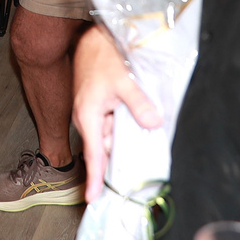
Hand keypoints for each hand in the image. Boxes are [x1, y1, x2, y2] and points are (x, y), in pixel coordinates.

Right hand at [73, 27, 161, 201]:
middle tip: (137, 159)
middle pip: (104, 148)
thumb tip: (153, 124)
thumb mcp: (125, 81)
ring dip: (123, 137)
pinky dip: (121, 127)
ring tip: (139, 130)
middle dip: (120, 154)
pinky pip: (109, 125)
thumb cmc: (102, 58)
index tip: (92, 199)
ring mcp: (90, 113)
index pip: (93, 154)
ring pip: (109, 136)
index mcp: (88, 116)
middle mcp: (86, 118)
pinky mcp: (96, 107)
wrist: (90, 40)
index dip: (94, 178)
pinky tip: (134, 121)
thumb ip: (139, 104)